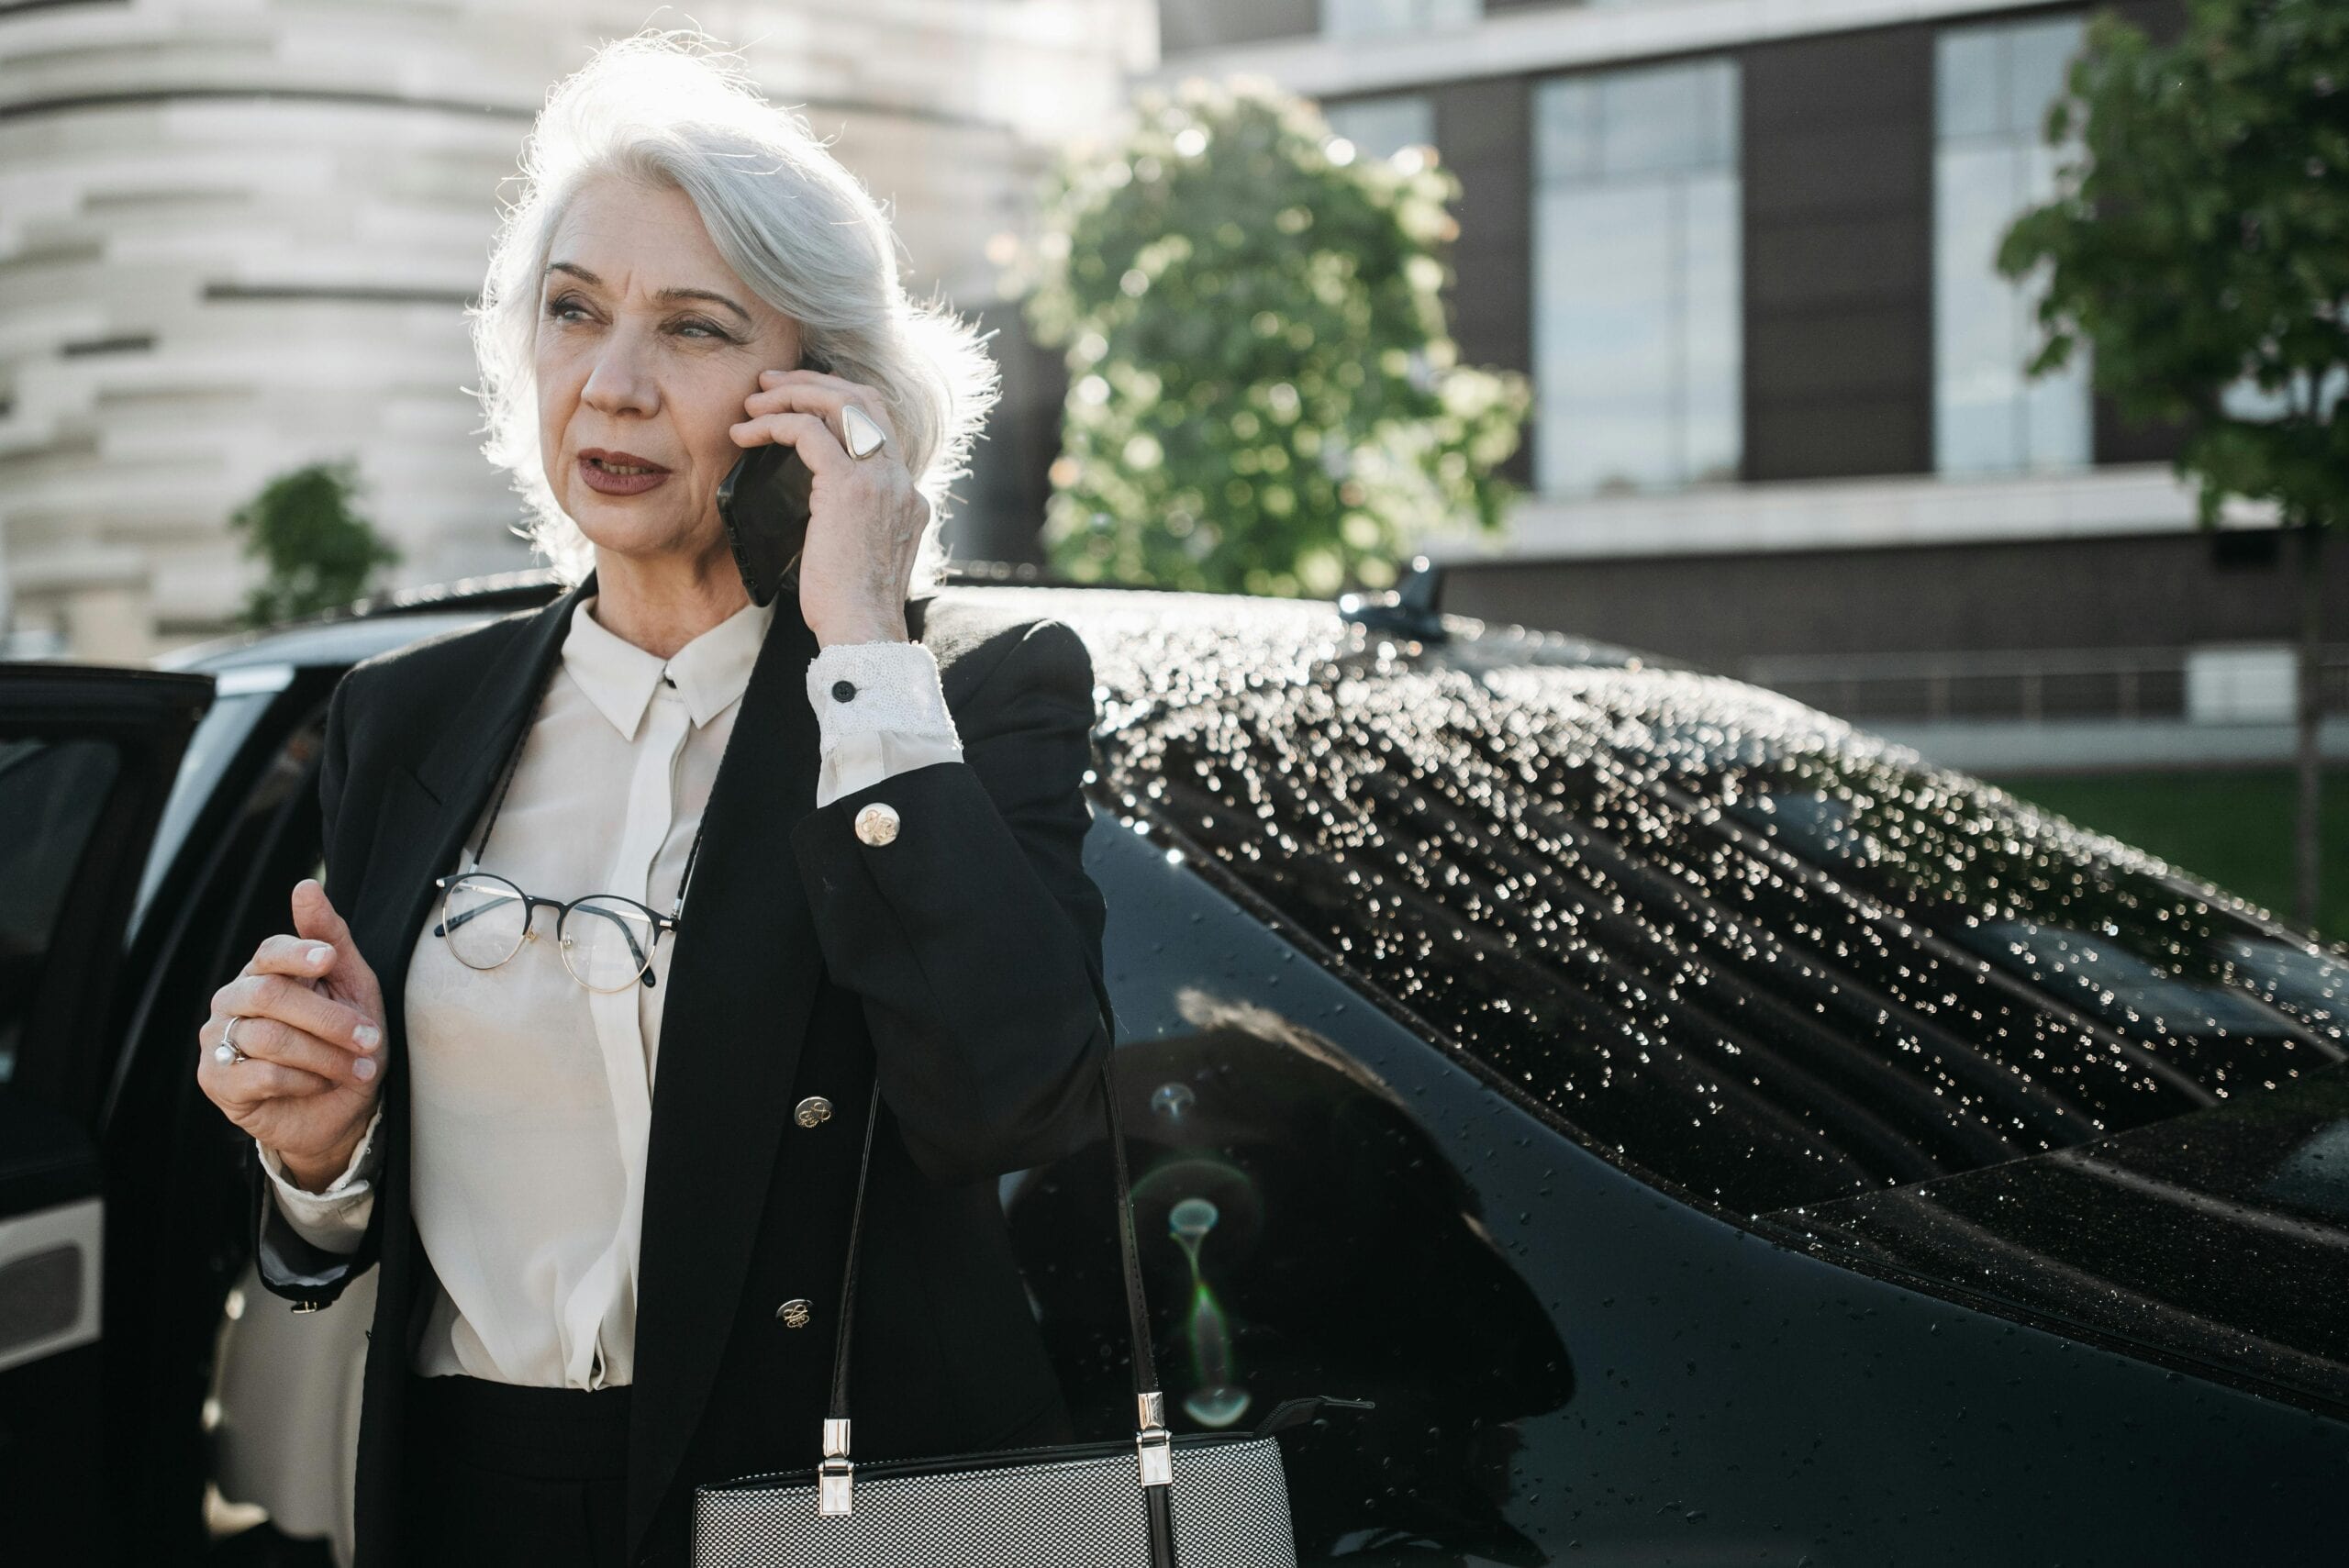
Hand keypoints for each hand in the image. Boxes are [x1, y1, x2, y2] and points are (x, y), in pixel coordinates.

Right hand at [197, 878, 386, 1190]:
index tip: (328, 960)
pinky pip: (259, 1074)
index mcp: (264, 973)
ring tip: (359, 1068)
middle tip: (371, 1039)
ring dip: (324, 1055)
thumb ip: (330, 937)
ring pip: (268, 1036)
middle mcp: (234, 1000)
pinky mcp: (216, 1080)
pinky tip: (320, 1084)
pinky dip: (301, 1080)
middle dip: (329, 1019)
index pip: (269, 952)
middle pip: (271, 995)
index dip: (298, 953)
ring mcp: (219, 1039)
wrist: (340, 1108)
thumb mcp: (353, 986)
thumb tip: (305, 885)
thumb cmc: (346, 1040)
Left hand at [734, 367, 927, 645]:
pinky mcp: (849, 488)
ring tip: (752, 403)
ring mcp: (879, 480)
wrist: (863, 631)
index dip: (838, 401)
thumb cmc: (852, 607)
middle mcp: (899, 479)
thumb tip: (818, 505)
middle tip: (770, 384)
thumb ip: (852, 519)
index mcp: (906, 493)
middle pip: (865, 398)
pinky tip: (746, 435)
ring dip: (791, 394)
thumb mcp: (860, 553)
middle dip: (814, 382)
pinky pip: (809, 432)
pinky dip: (774, 425)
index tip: (800, 402)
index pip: (878, 423)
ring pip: (840, 403)